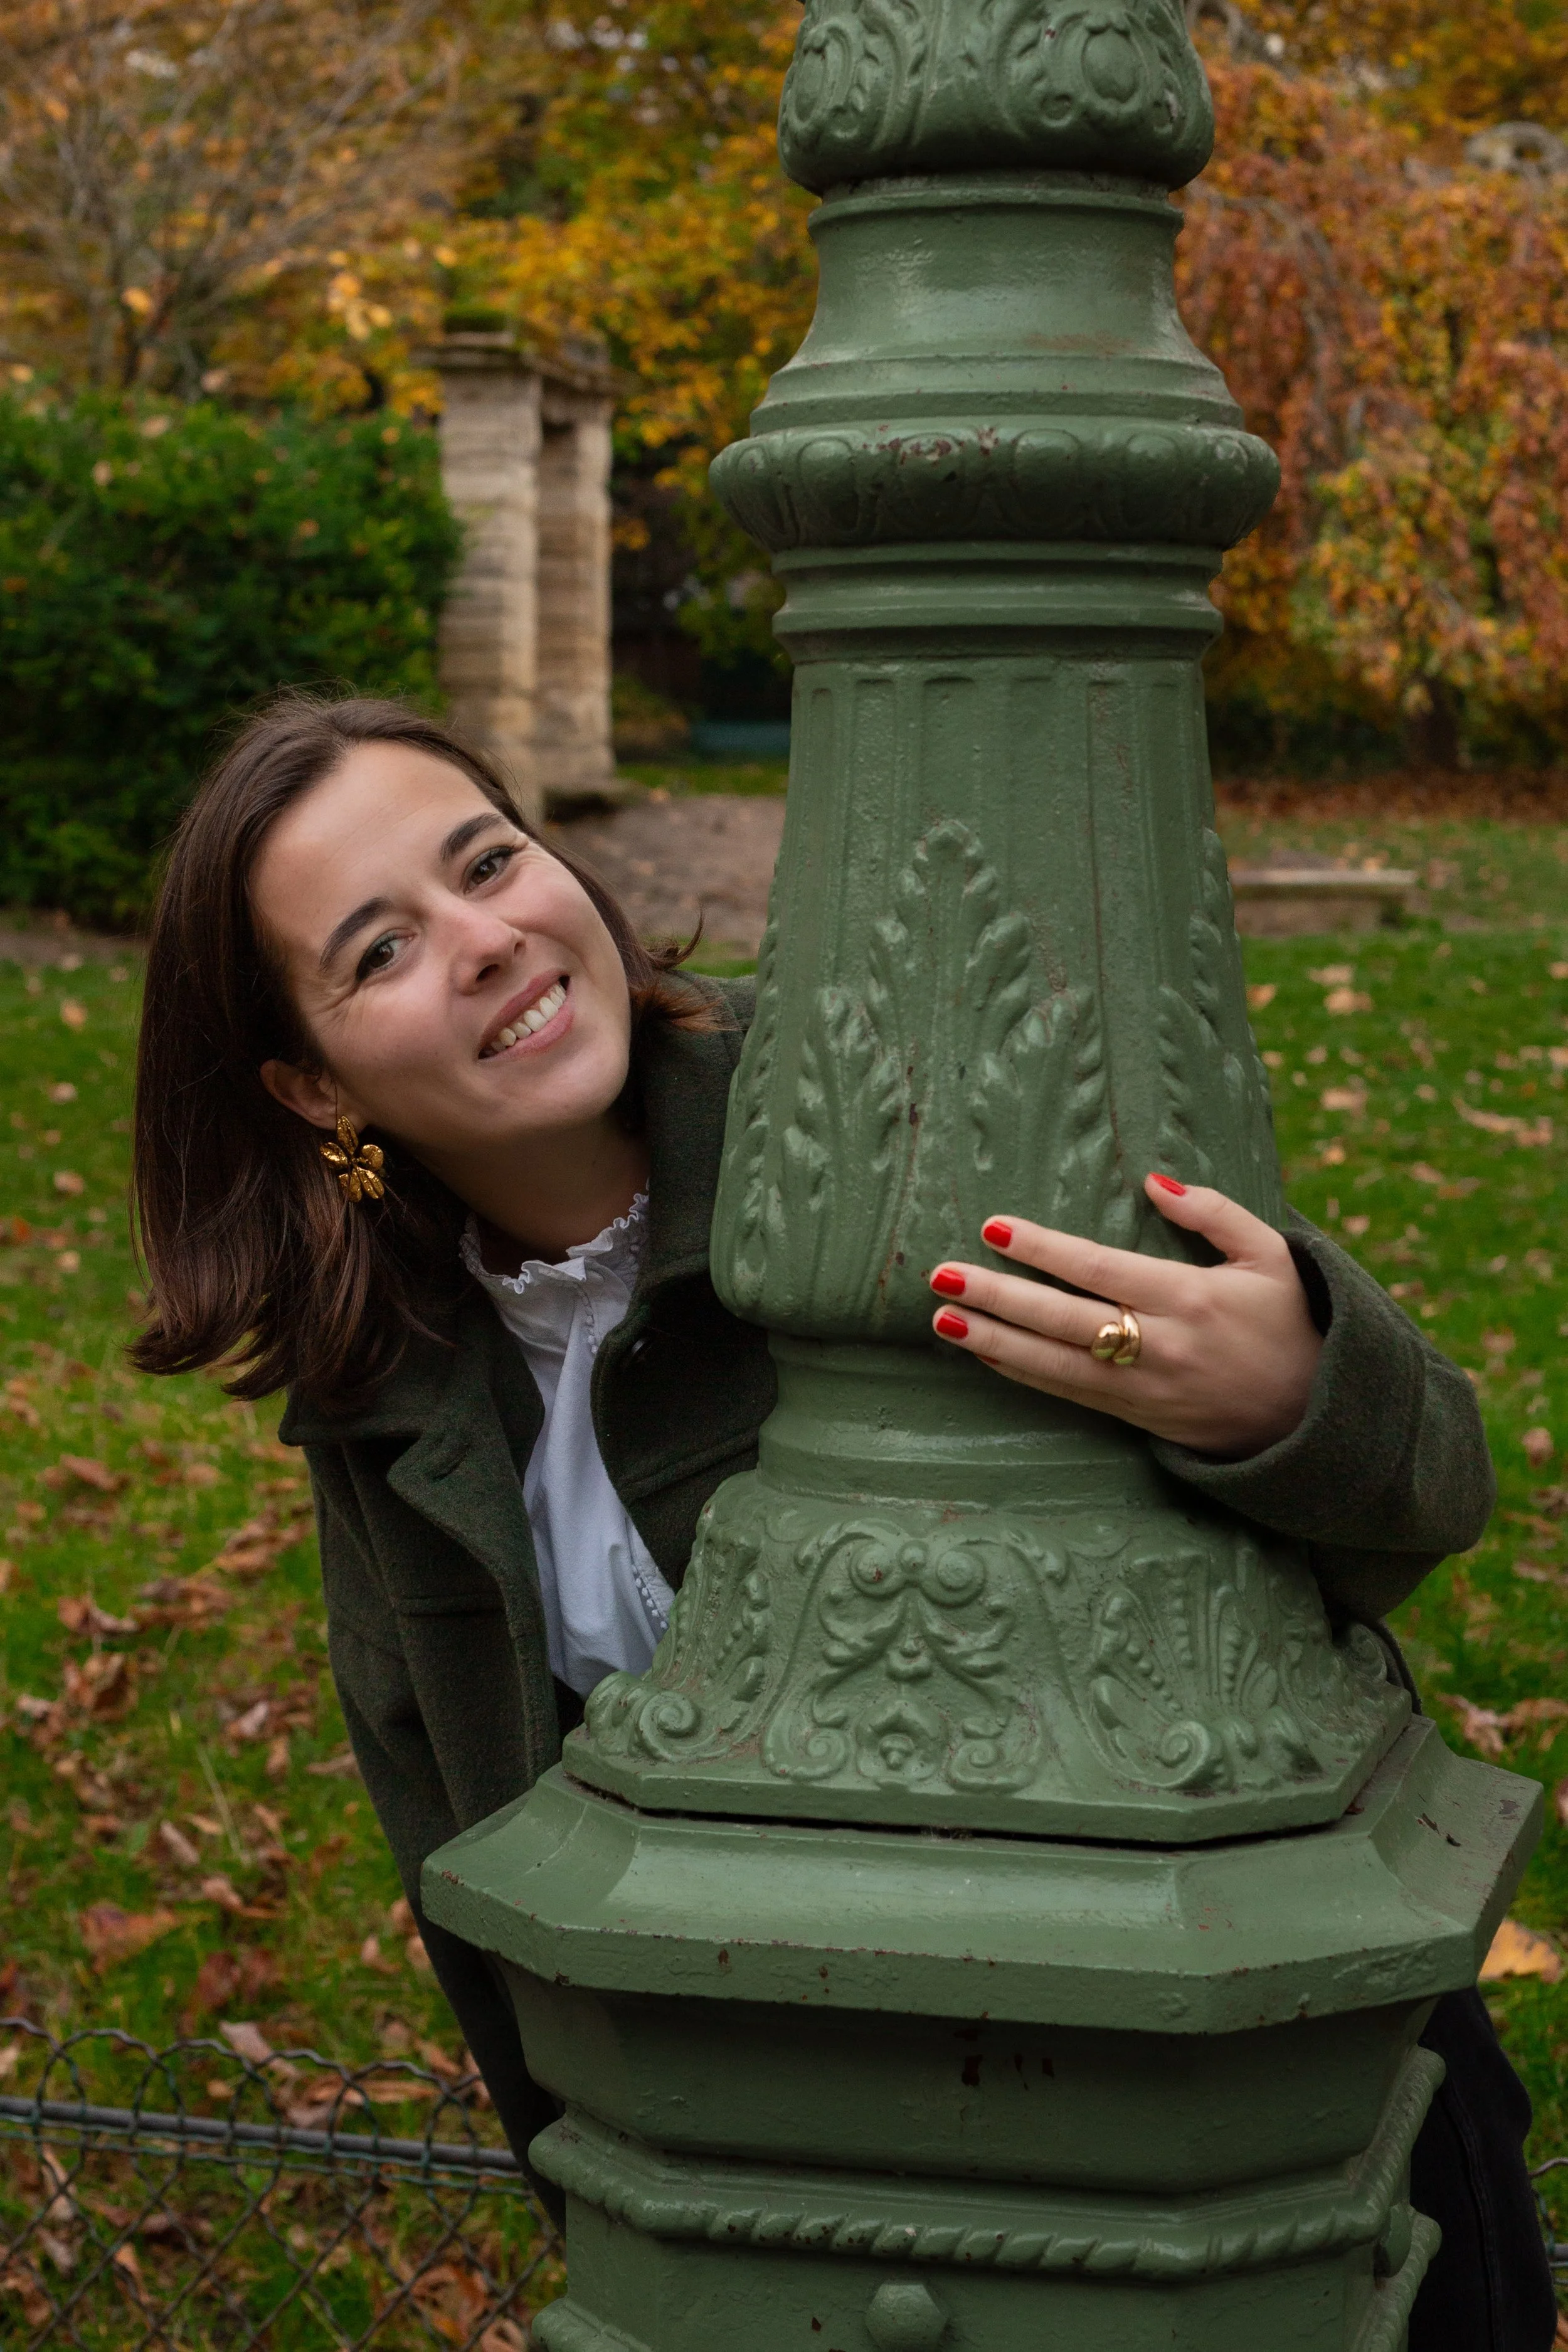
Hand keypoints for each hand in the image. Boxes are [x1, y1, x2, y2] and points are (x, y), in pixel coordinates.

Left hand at [928, 1175, 1323, 1458]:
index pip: (1100, 1269)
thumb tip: (1154, 1179)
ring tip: (943, 1320)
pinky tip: (985, 1355)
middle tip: (941, 1275)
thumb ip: (1214, 1212)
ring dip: (994, 1343)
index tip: (993, 1227)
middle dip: (998, 1298)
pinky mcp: (1138, 1417)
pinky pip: (1069, 1394)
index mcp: (1192, 1298)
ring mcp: (1146, 1388)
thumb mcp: (1272, 1255)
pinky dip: (1023, 1374)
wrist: (1315, 1418)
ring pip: (1055, 1365)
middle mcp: (1162, 1345)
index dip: (1044, 1250)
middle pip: (1064, 1320)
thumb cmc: (1292, 1322)